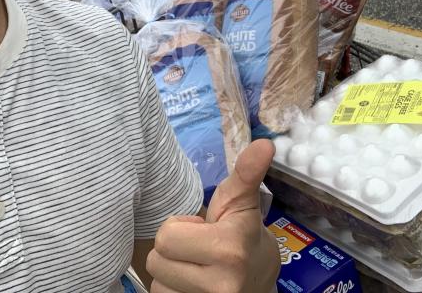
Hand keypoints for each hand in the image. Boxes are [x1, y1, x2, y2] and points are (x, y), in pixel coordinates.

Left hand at [146, 139, 280, 292]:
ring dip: (171, 273)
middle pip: (157, 260)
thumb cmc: (244, 236)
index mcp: (229, 249)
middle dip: (173, 250)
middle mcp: (222, 285)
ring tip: (197, 267)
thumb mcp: (242, 202)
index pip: (166, 236)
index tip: (204, 229)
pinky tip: (191, 284)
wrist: (260, 283)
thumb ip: (246, 173)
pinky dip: (171, 290)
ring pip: (157, 282)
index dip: (180, 227)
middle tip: (198, 249)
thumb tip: (264, 144)